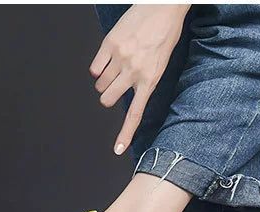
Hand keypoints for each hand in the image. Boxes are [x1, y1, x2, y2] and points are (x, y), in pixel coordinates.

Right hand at [90, 4, 189, 154]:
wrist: (164, 7)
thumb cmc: (165, 33)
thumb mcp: (160, 63)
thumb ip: (144, 79)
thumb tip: (126, 90)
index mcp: (150, 79)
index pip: (135, 113)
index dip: (125, 133)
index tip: (118, 149)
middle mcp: (134, 72)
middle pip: (107, 99)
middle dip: (107, 97)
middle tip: (113, 87)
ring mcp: (120, 58)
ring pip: (100, 84)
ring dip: (103, 81)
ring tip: (115, 67)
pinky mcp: (110, 44)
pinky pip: (95, 67)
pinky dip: (97, 67)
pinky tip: (108, 58)